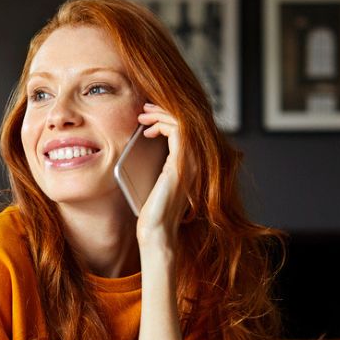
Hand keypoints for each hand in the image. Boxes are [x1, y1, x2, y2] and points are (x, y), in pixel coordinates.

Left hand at [135, 103, 190, 251]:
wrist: (156, 229)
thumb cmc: (154, 210)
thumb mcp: (157, 178)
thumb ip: (159, 160)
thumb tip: (149, 141)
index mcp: (191, 164)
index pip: (185, 130)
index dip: (167, 118)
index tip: (147, 118)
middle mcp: (196, 161)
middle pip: (186, 121)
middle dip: (163, 110)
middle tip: (144, 109)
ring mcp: (192, 162)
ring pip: (182, 121)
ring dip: (160, 114)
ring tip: (143, 116)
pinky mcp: (182, 163)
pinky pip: (177, 129)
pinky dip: (161, 123)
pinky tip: (147, 131)